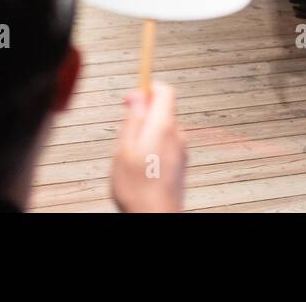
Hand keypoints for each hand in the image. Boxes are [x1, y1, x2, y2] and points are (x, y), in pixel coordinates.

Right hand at [111, 81, 185, 212]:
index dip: (148, 88)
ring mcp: (181, 149)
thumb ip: (133, 118)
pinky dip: (154, 148)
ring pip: (163, 129)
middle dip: (143, 115)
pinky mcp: (180, 163)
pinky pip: (166, 144)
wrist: (157, 217)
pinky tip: (142, 167)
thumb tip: (138, 95)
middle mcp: (177, 135)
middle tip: (126, 134)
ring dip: (147, 134)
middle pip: (163, 109)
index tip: (132, 98)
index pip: (165, 90)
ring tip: (132, 157)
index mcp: (163, 126)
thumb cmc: (138, 188)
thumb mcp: (124, 148)